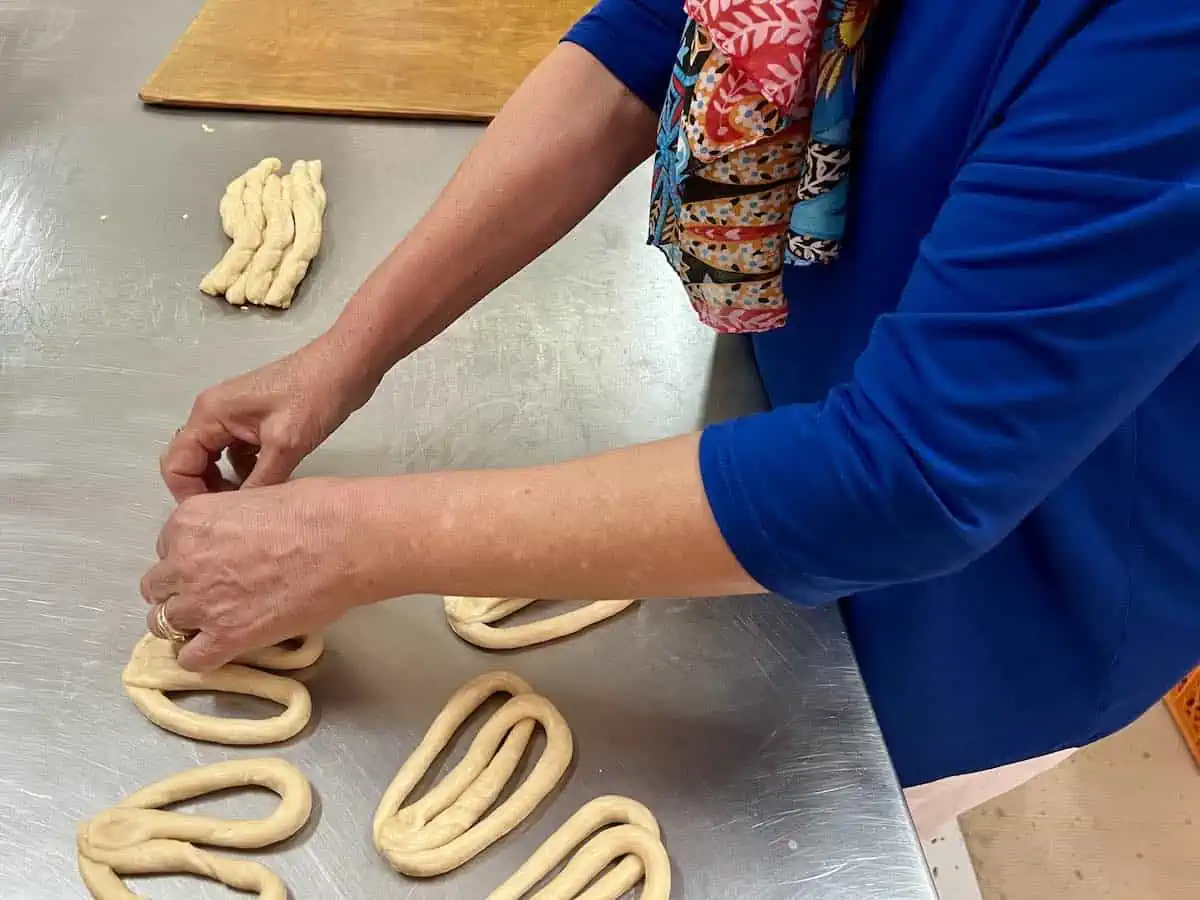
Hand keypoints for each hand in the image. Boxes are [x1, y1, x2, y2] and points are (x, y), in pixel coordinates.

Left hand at [140, 478, 384, 669]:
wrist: (346, 541)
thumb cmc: (317, 510)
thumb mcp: (259, 498)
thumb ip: (232, 524)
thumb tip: (241, 541)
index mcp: (190, 522)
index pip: (167, 547)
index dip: (190, 557)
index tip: (214, 562)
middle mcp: (183, 561)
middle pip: (157, 586)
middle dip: (182, 589)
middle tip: (217, 591)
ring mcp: (201, 603)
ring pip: (164, 623)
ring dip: (188, 623)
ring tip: (220, 621)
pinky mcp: (226, 637)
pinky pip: (191, 659)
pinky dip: (203, 656)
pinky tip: (224, 647)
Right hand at [161, 336, 377, 500]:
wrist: (347, 365)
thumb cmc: (315, 397)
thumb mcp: (285, 445)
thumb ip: (257, 482)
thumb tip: (236, 516)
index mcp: (210, 414)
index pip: (176, 464)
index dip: (190, 495)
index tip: (216, 517)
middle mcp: (213, 413)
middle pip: (192, 462)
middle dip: (207, 490)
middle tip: (236, 514)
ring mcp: (234, 416)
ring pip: (216, 460)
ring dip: (229, 482)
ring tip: (255, 504)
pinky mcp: (255, 421)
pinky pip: (238, 454)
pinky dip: (247, 471)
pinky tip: (270, 484)